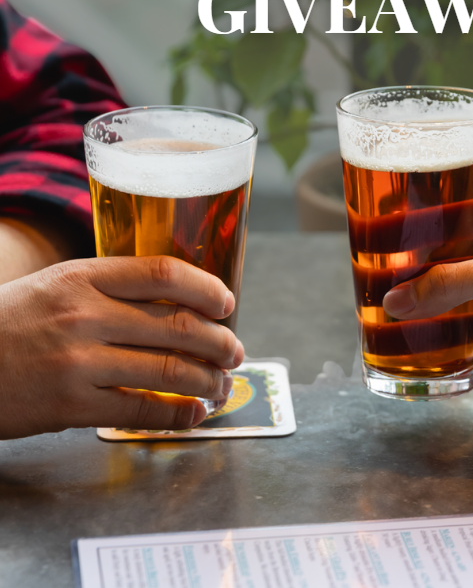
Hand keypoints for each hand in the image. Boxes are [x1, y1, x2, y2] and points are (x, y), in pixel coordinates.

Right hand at [0, 256, 243, 438]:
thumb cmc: (12, 322)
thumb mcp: (57, 285)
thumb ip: (110, 287)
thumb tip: (177, 302)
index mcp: (83, 276)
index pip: (162, 273)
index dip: (205, 288)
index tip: (226, 303)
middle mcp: (84, 314)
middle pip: (176, 324)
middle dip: (219, 341)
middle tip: (234, 352)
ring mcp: (77, 361)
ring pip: (167, 369)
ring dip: (206, 379)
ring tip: (220, 384)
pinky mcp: (70, 406)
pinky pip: (140, 409)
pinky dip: (176, 414)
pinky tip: (192, 414)